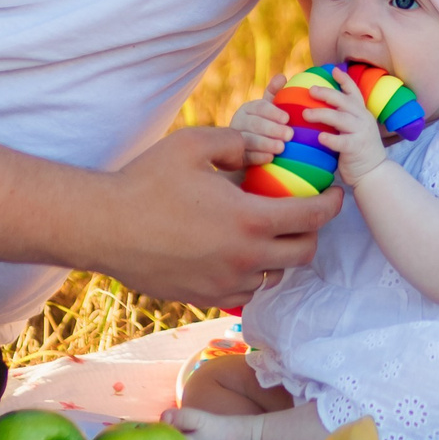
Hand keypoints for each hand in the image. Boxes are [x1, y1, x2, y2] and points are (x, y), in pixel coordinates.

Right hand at [86, 128, 338, 306]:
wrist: (104, 227)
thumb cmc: (146, 181)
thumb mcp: (192, 144)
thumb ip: (235, 142)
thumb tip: (260, 151)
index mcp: (250, 221)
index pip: (313, 217)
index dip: (332, 203)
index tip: (335, 193)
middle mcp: (245, 258)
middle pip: (304, 253)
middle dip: (312, 232)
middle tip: (303, 213)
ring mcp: (226, 283)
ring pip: (274, 274)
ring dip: (278, 254)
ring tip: (266, 232)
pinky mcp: (206, 297)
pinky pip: (244, 288)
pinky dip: (250, 270)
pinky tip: (235, 250)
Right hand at [230, 89, 293, 166]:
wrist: (247, 154)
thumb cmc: (264, 128)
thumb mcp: (268, 111)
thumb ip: (274, 94)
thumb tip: (282, 76)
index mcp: (248, 109)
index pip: (260, 107)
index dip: (273, 112)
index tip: (287, 118)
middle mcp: (239, 122)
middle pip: (254, 124)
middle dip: (272, 129)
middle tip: (290, 135)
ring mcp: (234, 141)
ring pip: (248, 140)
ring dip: (265, 144)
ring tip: (282, 148)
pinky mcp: (235, 158)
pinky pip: (245, 157)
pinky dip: (257, 157)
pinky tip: (270, 159)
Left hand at [300, 68, 386, 185]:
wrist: (374, 172)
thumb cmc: (358, 151)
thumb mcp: (354, 129)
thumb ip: (343, 119)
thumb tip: (320, 108)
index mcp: (361, 113)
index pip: (354, 92)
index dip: (344, 79)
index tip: (333, 70)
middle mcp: (362, 119)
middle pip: (343, 101)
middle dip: (326, 93)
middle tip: (310, 90)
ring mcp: (361, 133)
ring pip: (340, 118)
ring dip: (321, 114)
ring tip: (305, 114)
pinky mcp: (356, 148)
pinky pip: (341, 142)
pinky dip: (330, 139)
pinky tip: (319, 137)